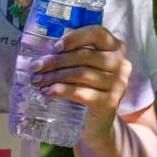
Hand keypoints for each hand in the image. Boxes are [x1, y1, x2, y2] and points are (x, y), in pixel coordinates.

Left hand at [29, 25, 131, 140]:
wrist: (96, 122)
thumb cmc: (86, 88)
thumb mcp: (82, 67)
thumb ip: (71, 53)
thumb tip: (44, 47)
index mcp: (115, 48)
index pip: (98, 33)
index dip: (74, 38)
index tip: (54, 47)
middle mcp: (121, 64)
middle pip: (85, 56)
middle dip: (56, 61)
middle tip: (35, 67)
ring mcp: (118, 84)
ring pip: (81, 74)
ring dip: (54, 76)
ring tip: (37, 80)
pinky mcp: (110, 102)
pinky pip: (81, 92)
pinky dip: (61, 91)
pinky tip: (47, 92)